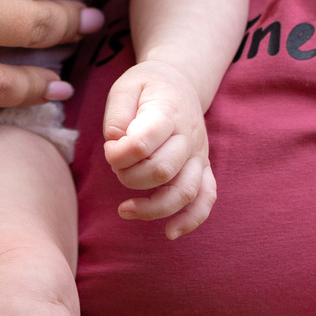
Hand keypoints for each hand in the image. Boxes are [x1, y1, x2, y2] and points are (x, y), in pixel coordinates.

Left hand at [102, 61, 215, 238]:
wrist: (179, 82)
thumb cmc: (146, 88)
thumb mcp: (124, 87)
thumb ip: (117, 115)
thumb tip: (116, 145)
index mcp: (168, 112)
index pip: (143, 143)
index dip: (119, 154)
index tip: (109, 150)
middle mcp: (189, 136)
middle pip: (161, 170)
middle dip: (129, 177)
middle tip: (116, 167)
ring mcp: (199, 155)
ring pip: (184, 191)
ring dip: (152, 207)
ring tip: (125, 210)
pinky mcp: (204, 168)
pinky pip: (206, 198)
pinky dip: (192, 219)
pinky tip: (171, 232)